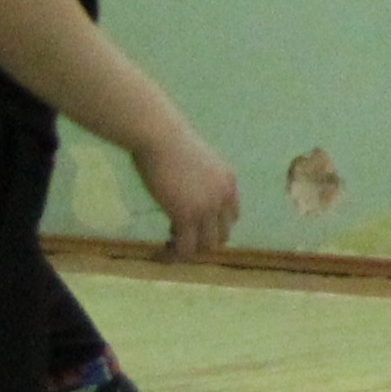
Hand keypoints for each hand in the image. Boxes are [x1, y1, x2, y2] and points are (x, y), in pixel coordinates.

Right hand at [139, 119, 242, 261]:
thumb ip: (199, 180)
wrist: (159, 136)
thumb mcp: (196, 162)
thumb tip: (186, 194)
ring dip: (190, 251)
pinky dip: (175, 255)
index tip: (192, 224)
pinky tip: (162, 251)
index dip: (212, 226)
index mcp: (228, 182)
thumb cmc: (168, 142)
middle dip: (202, 241)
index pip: (231, 217)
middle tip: (179, 236)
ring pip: (207, 246)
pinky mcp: (186, 215)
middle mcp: (223, 196)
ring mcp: (207, 207)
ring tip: (170, 245)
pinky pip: (186, 248)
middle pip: (223, 235)